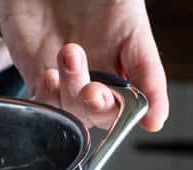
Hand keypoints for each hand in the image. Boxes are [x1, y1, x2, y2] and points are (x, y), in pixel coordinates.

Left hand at [0, 0, 167, 129]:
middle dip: (102, 108)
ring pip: (75, 110)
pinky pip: (46, 106)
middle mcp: (101, 65)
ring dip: (72, 91)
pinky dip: (48, 99)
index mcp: (127, 41)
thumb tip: (143, 61)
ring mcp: (69, 76)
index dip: (151, 103)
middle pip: (107, 109)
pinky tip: (49, 76)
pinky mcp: (39, 80)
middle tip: (93, 91)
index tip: (152, 119)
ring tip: (67, 54)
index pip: (145, 80)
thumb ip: (132, 27)